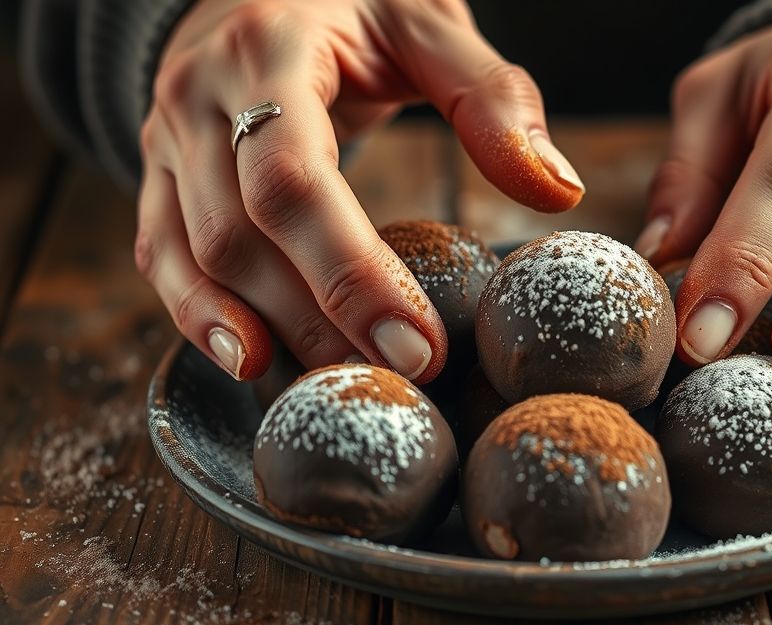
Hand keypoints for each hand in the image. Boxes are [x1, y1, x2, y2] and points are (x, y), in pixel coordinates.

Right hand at [136, 0, 582, 382]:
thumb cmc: (355, 3)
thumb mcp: (429, 22)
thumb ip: (493, 100)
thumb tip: (558, 190)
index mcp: (266, 49)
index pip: (294, 181)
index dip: (350, 274)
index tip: (417, 345)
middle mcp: (199, 95)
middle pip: (241, 232)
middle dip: (318, 320)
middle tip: (395, 379)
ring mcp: (166, 135)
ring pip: (195, 255)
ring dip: (264, 331)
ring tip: (335, 385)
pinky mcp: (157, 170)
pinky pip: (162, 253)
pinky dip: (199, 315)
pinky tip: (253, 361)